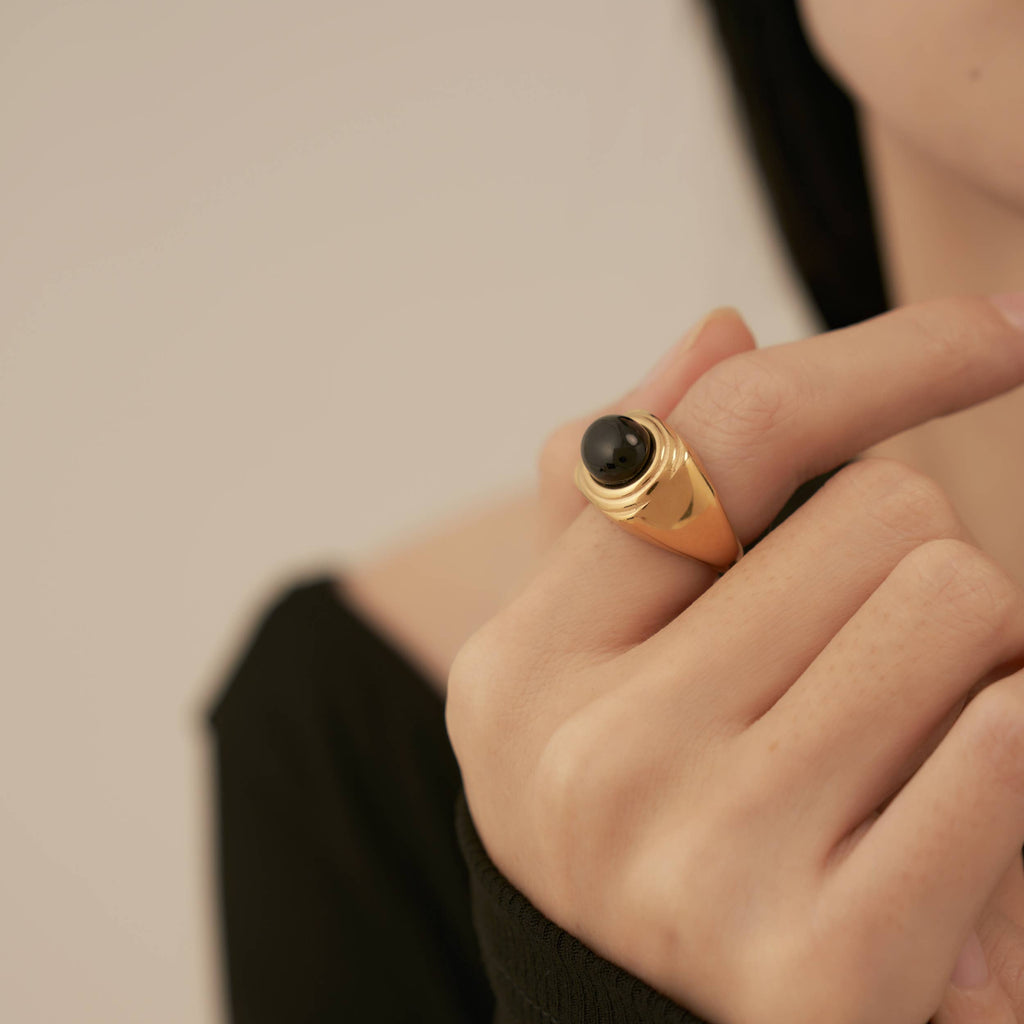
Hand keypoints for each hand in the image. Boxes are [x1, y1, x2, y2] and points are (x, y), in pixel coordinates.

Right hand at [446, 295, 1023, 1023]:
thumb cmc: (648, 822)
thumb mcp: (589, 665)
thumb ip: (630, 496)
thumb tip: (715, 330)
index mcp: (523, 665)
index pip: (715, 438)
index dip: (870, 358)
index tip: (991, 328)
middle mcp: (590, 755)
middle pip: (881, 510)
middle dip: (907, 563)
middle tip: (864, 666)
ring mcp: (699, 861)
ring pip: (960, 602)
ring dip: (973, 654)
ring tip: (898, 742)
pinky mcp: (824, 967)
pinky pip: (1009, 738)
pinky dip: (1007, 742)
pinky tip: (942, 813)